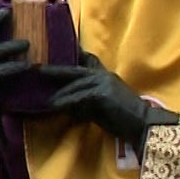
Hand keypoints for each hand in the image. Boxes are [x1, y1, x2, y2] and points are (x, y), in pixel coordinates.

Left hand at [45, 53, 178, 145]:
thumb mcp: (102, 105)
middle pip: (73, 69)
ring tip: (44, 98)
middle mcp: (103, 75)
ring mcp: (103, 82)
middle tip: (36, 69)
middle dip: (54, 69)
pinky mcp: (102, 94)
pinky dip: (66, 102)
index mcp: (104, 75)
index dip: (71, 53)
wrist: (144, 125)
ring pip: (74, 85)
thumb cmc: (123, 118)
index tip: (54, 52)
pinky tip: (55, 107)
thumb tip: (65, 105)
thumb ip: (86, 100)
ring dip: (58, 93)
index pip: (86, 59)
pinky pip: (79, 97)